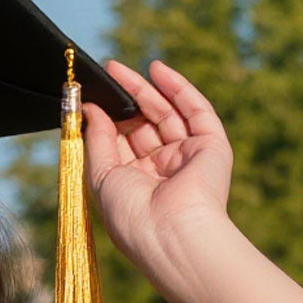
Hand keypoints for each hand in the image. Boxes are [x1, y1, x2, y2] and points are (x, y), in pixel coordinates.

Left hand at [81, 57, 236, 295]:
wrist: (171, 233)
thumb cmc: (131, 215)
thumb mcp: (101, 177)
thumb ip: (96, 140)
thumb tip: (91, 109)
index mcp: (137, 185)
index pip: (123, 144)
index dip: (109, 119)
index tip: (91, 97)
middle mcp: (163, 171)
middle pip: (144, 125)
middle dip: (126, 99)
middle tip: (107, 73)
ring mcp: (188, 157)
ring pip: (167, 113)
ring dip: (146, 89)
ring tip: (119, 69)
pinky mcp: (211, 146)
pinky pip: (196, 110)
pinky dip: (177, 88)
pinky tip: (156, 69)